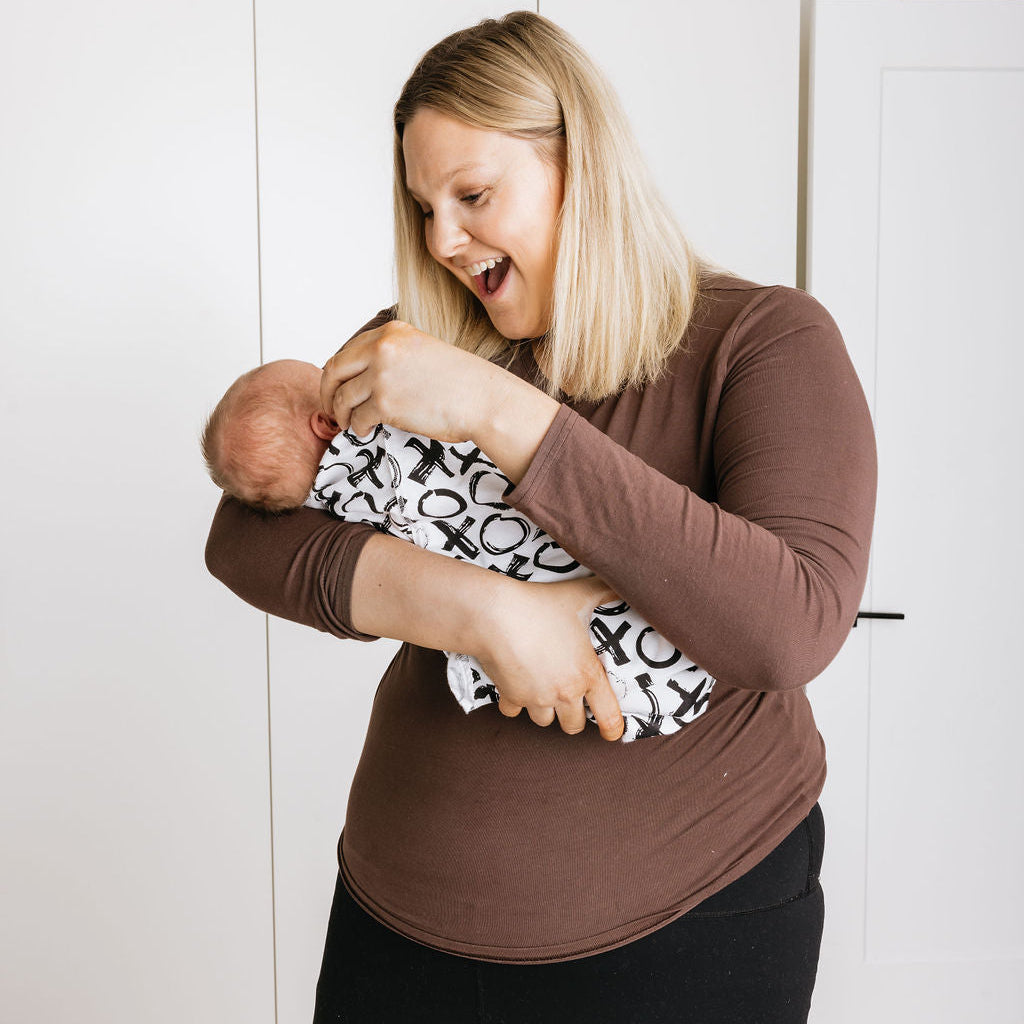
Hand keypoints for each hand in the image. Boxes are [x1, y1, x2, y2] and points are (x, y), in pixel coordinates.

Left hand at [320, 320, 513, 441]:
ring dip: (342, 414)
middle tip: (332, 410)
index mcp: (391, 333)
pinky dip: (357, 426)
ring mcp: (382, 376)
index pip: (347, 351)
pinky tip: (365, 430)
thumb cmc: (460, 382)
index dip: (336, 375)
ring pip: (343, 398)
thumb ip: (391, 356)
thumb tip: (360, 376)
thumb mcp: (422, 351)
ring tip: (350, 424)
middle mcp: (382, 349)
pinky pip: (357, 417)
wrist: (483, 400)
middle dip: (328, 393)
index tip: (337, 389)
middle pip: (335, 371)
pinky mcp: (386, 403)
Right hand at [475, 574, 625, 741]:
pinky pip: (514, 711)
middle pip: (573, 726)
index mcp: (587, 674)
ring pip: (544, 721)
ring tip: (542, 691)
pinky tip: (514, 686)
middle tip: (570, 701)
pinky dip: (514, 703)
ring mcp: (536, 698)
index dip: (613, 729)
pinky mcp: (511, 697)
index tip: (613, 733)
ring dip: (544, 711)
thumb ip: (605, 592)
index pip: (609, 716)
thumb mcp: (579, 595)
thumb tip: (625, 584)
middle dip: (573, 717)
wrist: (496, 615)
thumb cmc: (540, 605)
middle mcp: (564, 693)